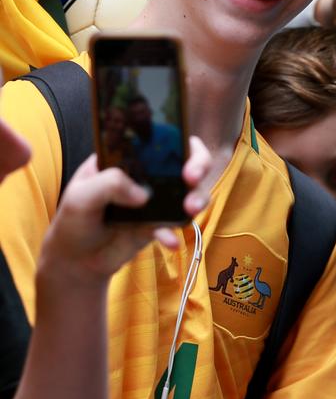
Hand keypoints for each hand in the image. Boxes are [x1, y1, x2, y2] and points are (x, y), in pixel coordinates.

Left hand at [39, 135, 211, 284]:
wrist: (76, 262)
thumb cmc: (74, 220)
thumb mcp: (80, 196)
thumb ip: (109, 185)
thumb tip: (143, 195)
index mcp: (127, 157)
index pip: (157, 136)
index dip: (177, 136)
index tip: (181, 147)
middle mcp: (147, 174)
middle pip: (184, 159)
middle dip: (198, 164)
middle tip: (192, 177)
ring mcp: (156, 199)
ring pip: (189, 191)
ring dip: (197, 197)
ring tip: (190, 209)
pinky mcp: (159, 224)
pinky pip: (176, 223)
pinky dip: (175, 232)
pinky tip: (168, 242)